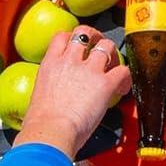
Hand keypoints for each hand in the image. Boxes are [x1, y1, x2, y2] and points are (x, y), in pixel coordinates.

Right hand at [14, 27, 132, 159]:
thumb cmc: (41, 124)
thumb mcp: (39, 96)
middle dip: (95, 37)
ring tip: (114, 66)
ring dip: (113, 55)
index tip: (78, 46)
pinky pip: (123, 71)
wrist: (50, 132)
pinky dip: (126, 77)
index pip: (62, 37)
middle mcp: (69, 61)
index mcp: (50, 64)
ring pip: (107, 46)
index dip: (72, 38)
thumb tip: (55, 95)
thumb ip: (51, 87)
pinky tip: (123, 87)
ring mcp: (88, 70)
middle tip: (100, 46)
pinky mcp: (105, 84)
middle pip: (85, 32)